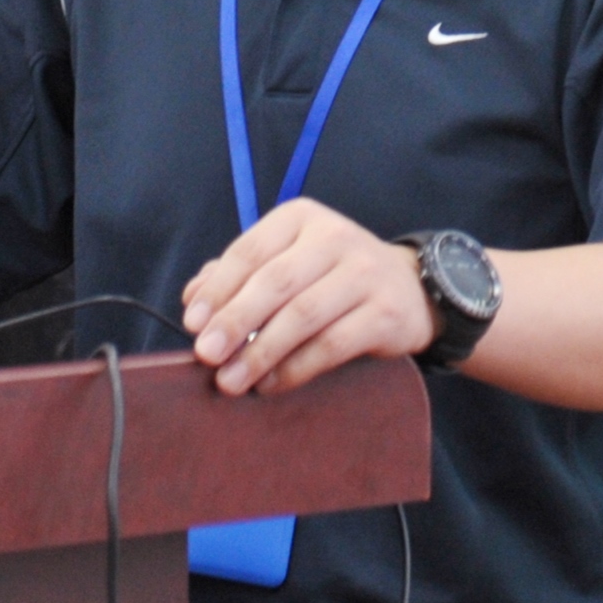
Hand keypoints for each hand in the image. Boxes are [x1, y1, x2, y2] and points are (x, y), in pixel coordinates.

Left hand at [180, 197, 437, 395]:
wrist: (410, 288)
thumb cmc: (331, 276)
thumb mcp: (288, 260)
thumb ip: (241, 274)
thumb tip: (193, 299)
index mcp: (300, 217)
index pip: (250, 251)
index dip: (218, 289)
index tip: (192, 323)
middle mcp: (333, 237)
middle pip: (274, 283)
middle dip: (234, 322)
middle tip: (205, 355)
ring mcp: (364, 273)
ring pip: (302, 316)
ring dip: (260, 352)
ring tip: (231, 380)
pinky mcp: (386, 312)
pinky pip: (332, 345)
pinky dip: (295, 368)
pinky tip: (270, 384)